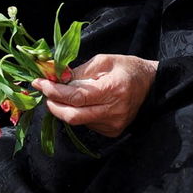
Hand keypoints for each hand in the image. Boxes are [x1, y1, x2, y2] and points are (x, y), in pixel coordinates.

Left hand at [33, 53, 157, 137]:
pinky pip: (87, 124)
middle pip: (73, 116)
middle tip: (45, 92)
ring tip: (64, 95)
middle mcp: (113, 111)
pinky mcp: (112, 132)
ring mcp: (113, 125)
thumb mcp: (103, 61)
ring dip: (65, 108)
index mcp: (113, 90)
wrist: (152, 85)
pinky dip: (78, 113)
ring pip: (78, 121)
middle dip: (53, 104)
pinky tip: (82, 104)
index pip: (76, 96)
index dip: (54, 91)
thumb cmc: (128, 68)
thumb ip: (79, 71)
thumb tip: (56, 79)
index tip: (39, 83)